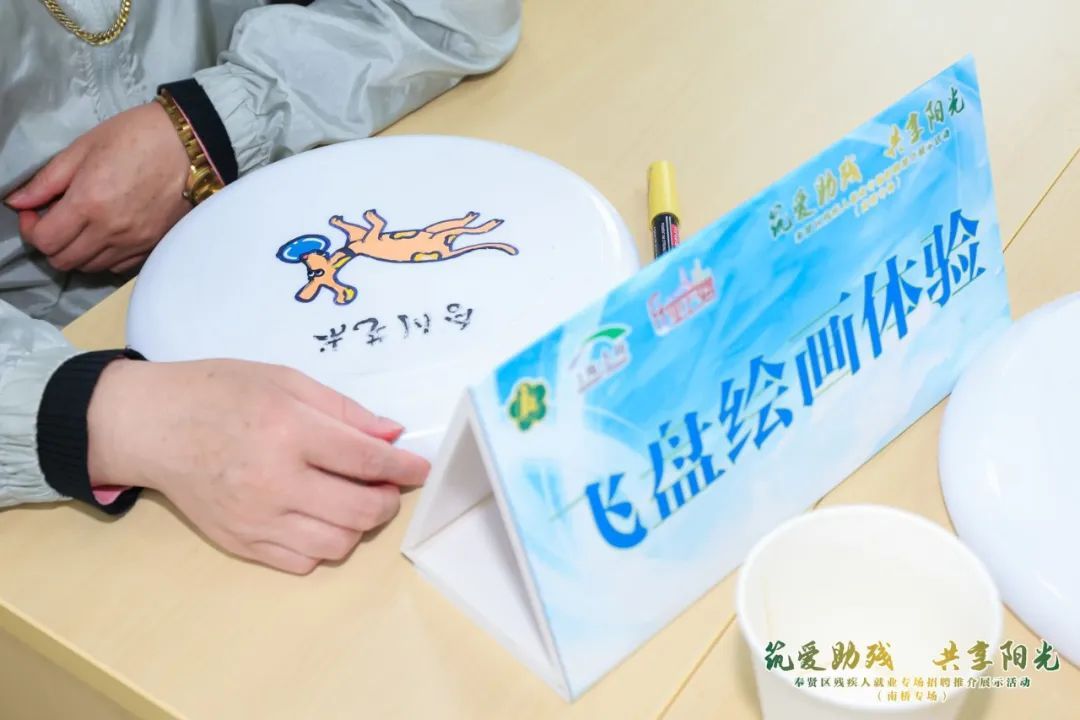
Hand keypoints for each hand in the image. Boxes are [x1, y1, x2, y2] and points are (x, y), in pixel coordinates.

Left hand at [4, 102, 190, 273]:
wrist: (191, 145)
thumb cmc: (136, 136)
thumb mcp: (84, 148)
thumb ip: (47, 180)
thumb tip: (18, 202)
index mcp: (88, 203)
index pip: (44, 240)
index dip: (30, 229)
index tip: (35, 211)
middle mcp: (110, 231)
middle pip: (64, 260)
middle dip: (50, 243)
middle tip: (54, 219)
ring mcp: (134, 242)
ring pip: (90, 267)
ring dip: (76, 251)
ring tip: (81, 227)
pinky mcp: (152, 245)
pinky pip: (118, 267)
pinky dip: (103, 257)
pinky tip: (105, 235)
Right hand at [86, 359, 429, 573]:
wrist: (153, 426)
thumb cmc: (220, 393)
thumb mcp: (286, 381)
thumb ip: (344, 411)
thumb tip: (392, 436)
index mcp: (288, 431)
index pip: (366, 462)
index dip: (403, 469)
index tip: (420, 469)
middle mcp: (274, 481)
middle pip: (359, 512)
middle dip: (386, 501)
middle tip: (385, 486)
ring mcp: (255, 519)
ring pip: (336, 545)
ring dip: (357, 526)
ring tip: (350, 500)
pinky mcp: (240, 542)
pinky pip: (302, 562)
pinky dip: (322, 544)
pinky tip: (316, 517)